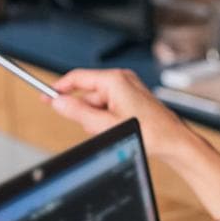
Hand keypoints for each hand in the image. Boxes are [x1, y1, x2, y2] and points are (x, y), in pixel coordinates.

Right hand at [48, 69, 192, 160]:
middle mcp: (121, 80)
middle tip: (93, 128)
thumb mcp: (105, 125)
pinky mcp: (131, 99)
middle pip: (86, 93)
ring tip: (111, 131)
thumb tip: (57, 103)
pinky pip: (108, 106)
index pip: (77, 77)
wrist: (173, 142)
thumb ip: (78, 113)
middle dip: (84, 113)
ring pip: (96, 103)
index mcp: (115, 80)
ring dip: (96, 119)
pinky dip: (105, 119)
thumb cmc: (150, 132)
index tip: (45, 95)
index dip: (58, 88)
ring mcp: (128, 89)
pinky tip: (116, 130)